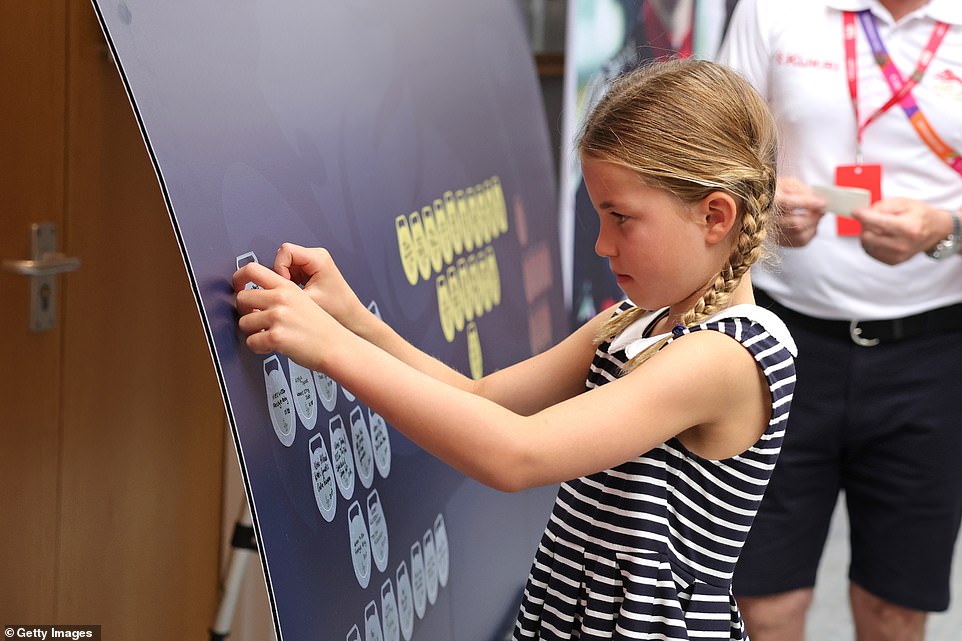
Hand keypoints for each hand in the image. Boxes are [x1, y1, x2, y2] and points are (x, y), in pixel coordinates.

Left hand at [232, 262, 347, 370]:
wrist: (336, 346)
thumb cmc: (321, 328)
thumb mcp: (304, 300)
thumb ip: (279, 294)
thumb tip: (252, 297)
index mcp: (287, 287)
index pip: (252, 270)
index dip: (239, 279)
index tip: (240, 288)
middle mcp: (281, 299)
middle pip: (241, 298)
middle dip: (245, 312)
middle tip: (257, 320)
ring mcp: (277, 317)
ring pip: (243, 322)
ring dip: (252, 332)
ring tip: (268, 335)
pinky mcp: (275, 337)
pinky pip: (251, 342)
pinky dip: (259, 347)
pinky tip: (272, 346)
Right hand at [272, 243, 367, 330]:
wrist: (349, 315)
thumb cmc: (337, 308)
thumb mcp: (307, 300)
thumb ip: (285, 293)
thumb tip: (265, 291)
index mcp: (318, 258)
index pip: (285, 250)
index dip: (280, 267)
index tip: (286, 284)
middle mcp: (316, 256)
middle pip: (283, 256)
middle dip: (281, 275)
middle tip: (289, 291)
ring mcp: (312, 262)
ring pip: (284, 264)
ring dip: (285, 280)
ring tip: (296, 293)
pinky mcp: (309, 269)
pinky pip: (289, 270)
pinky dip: (289, 283)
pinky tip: (298, 293)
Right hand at [773, 177, 825, 246]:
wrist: (764, 202)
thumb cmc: (778, 191)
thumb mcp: (788, 183)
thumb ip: (802, 190)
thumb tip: (819, 201)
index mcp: (769, 201)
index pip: (786, 203)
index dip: (807, 204)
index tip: (823, 203)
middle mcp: (767, 219)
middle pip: (796, 223)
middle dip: (814, 217)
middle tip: (822, 209)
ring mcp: (773, 232)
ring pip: (799, 235)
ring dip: (814, 225)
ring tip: (816, 215)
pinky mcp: (779, 240)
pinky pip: (800, 242)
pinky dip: (810, 233)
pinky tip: (810, 224)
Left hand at [852, 198, 951, 264]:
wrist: (936, 231)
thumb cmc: (920, 215)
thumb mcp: (904, 203)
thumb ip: (883, 206)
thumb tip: (863, 212)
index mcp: (908, 228)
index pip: (877, 223)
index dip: (863, 216)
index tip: (856, 212)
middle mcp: (902, 245)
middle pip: (867, 235)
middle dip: (866, 225)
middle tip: (872, 218)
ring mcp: (897, 256)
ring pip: (866, 244)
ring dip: (868, 234)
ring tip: (879, 227)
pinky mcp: (892, 261)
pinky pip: (870, 251)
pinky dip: (871, 242)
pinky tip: (881, 236)